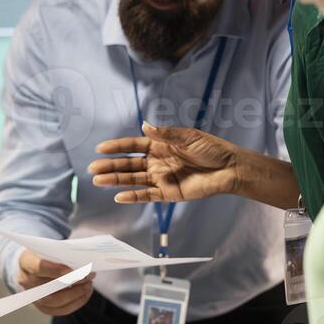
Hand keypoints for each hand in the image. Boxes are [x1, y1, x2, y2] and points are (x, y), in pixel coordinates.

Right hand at [17, 250, 91, 316]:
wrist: (32, 266)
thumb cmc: (45, 254)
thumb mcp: (49, 248)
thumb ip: (61, 254)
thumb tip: (82, 262)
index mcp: (26, 262)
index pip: (38, 268)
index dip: (55, 270)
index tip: (72, 270)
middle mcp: (26, 281)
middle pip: (49, 288)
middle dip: (72, 283)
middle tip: (88, 276)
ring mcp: (34, 296)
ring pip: (56, 301)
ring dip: (76, 294)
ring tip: (88, 285)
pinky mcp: (43, 307)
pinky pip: (61, 309)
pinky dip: (76, 302)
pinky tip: (85, 293)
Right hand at [90, 123, 241, 203]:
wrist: (230, 168)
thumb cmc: (211, 149)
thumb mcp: (188, 137)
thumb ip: (165, 134)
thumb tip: (144, 126)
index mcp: (160, 145)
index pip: (133, 146)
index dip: (117, 147)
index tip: (100, 148)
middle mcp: (157, 162)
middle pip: (128, 164)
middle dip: (110, 166)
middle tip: (92, 168)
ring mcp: (161, 178)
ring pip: (133, 180)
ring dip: (115, 180)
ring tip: (98, 180)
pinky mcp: (169, 193)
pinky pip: (147, 196)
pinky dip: (133, 197)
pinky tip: (119, 196)